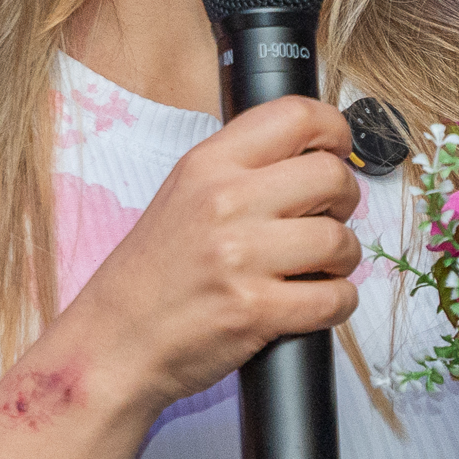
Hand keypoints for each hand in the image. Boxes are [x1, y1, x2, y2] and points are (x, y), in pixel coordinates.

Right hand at [64, 93, 361, 414]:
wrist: (113, 343)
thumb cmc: (152, 276)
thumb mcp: (183, 196)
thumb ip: (240, 170)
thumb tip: (313, 157)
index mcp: (208, 165)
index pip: (297, 116)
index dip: (334, 132)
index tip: (337, 152)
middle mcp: (224, 201)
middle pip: (332, 176)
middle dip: (344, 200)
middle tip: (327, 218)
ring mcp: (240, 257)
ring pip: (340, 240)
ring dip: (342, 259)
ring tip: (318, 268)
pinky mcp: (255, 310)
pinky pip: (335, 298)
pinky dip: (337, 303)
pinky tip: (314, 303)